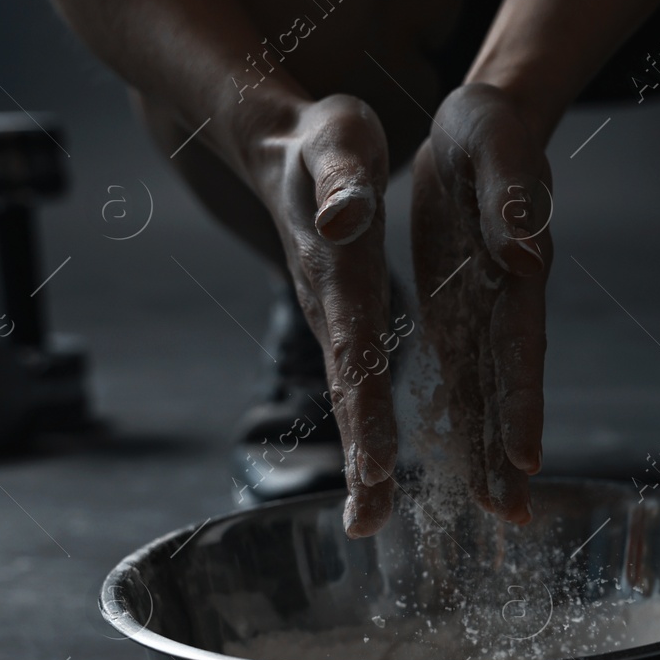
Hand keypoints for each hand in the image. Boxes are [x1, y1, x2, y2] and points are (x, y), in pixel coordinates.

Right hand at [246, 94, 397, 537]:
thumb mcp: (337, 139)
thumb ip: (344, 178)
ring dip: (364, 456)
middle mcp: (332, 306)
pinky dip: (371, 426)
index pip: (356, 352)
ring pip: (355, 395)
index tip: (376, 469)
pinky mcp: (343, 315)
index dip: (367, 411)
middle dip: (362, 457)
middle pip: (351, 392)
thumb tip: (350, 216)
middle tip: (368, 525)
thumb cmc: (318, 134)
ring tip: (369, 519)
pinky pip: (361, 380)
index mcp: (339, 272)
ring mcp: (335, 316)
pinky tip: (380, 467)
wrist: (278, 140)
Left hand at [410, 83, 550, 522]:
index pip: (520, 344)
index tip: (524, 457)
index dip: (522, 401)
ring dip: (490, 451)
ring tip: (497, 511)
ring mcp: (484, 314)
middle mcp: (506, 303)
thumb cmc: (488, 128)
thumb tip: (521, 251)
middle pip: (509, 386)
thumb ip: (511, 195)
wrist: (478, 125)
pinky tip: (461, 465)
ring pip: (487, 393)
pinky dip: (463, 422)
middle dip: (510, 450)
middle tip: (513, 514)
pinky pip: (461, 377)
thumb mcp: (494, 143)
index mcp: (516, 267)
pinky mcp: (459, 315)